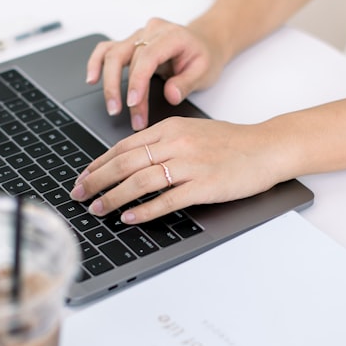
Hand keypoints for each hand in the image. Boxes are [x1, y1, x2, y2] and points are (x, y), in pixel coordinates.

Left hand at [69, 117, 282, 223]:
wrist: (266, 148)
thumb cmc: (232, 143)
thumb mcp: (192, 132)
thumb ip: (163, 142)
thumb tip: (133, 159)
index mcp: (171, 128)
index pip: (124, 146)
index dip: (99, 163)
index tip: (83, 176)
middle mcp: (177, 144)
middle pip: (125, 163)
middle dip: (96, 180)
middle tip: (79, 194)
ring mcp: (190, 165)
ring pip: (140, 181)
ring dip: (114, 197)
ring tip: (98, 209)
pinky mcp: (204, 186)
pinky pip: (167, 199)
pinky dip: (144, 209)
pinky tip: (129, 217)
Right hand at [85, 18, 226, 130]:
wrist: (206, 42)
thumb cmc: (205, 56)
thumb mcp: (205, 72)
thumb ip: (187, 83)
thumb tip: (170, 95)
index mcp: (171, 36)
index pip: (147, 57)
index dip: (137, 81)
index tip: (133, 104)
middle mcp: (152, 31)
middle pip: (125, 56)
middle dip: (121, 89)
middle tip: (123, 114)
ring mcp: (139, 35)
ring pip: (112, 53)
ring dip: (107, 81)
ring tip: (111, 106)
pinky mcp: (131, 43)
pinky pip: (107, 49)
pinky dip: (96, 63)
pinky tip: (92, 79)